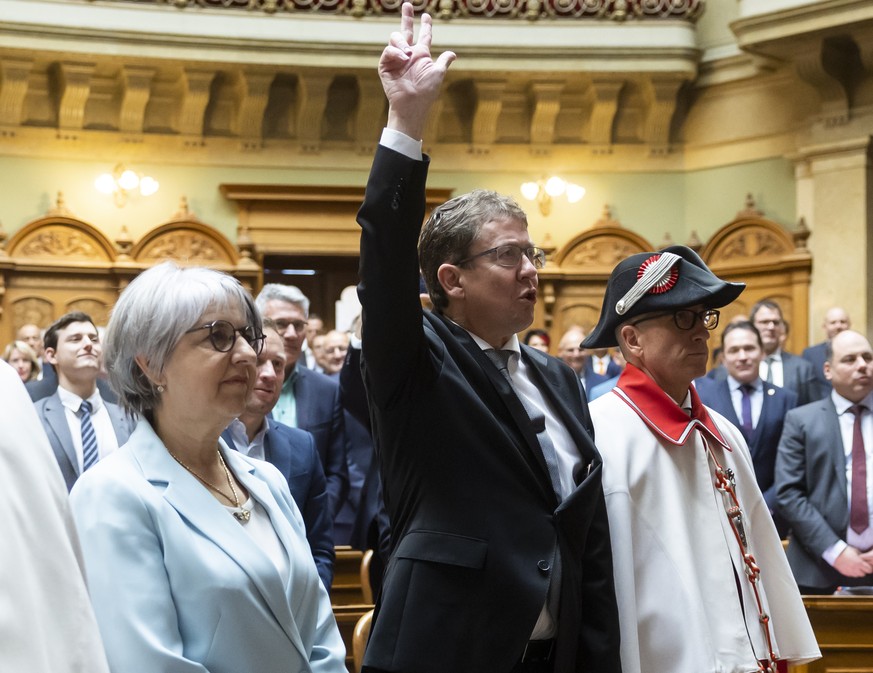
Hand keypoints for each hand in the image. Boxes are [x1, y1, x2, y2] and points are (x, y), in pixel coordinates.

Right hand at [379, 2, 455, 139]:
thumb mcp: (438, 74)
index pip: (424, 36)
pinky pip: (388, 51)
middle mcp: (408, 55)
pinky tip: (403, 58)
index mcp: (421, 55)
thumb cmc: (426, 92)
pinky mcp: (385, 65)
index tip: (426, 15)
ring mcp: (396, 59)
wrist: (412, 104)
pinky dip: (395, 52)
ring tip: (408, 54)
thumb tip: (452, 53)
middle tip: (407, 4)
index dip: (425, 25)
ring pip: (396, 38)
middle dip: (406, 17)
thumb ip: (443, 61)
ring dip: (402, 43)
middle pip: (406, 31)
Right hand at [833, 545, 872, 577]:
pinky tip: (849, 567)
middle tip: (861, 566)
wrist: (833, 552)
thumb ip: (862, 557)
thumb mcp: (856, 551)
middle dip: (863, 570)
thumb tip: (865, 560)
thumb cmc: (844, 550)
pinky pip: (851, 575)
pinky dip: (851, 572)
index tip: (867, 566)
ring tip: (854, 566)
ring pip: (857, 575)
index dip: (869, 568)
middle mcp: (855, 569)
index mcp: (859, 563)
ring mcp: (849, 571)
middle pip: (863, 574)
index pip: (869, 570)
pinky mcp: (844, 573)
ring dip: (857, 572)